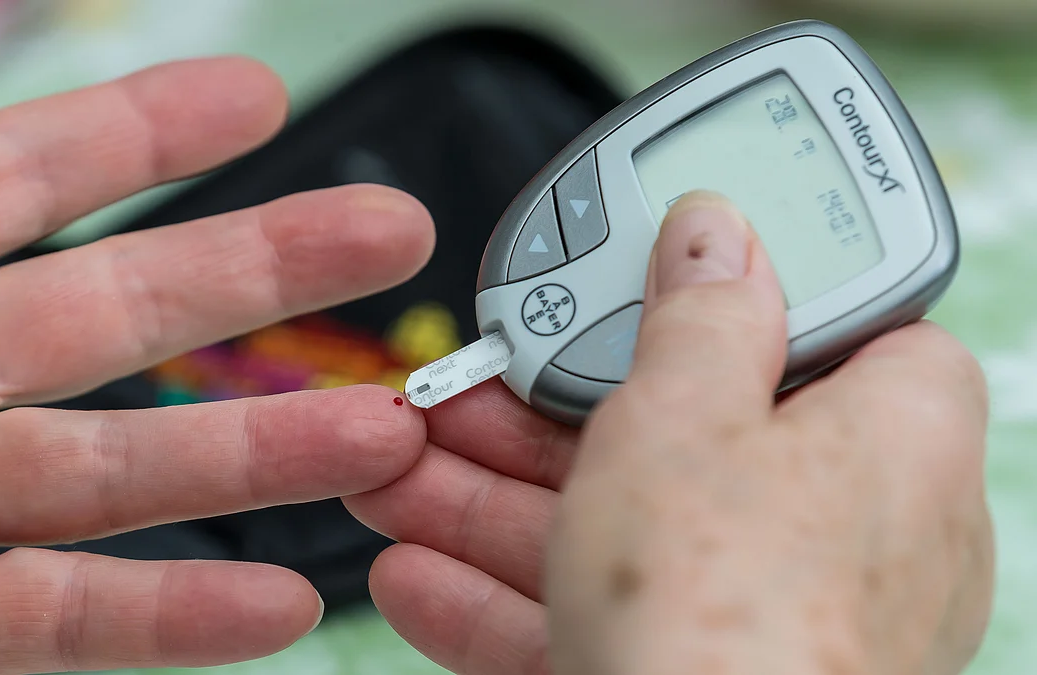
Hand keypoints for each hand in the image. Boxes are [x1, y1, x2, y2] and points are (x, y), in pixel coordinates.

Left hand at [0, 58, 433, 673]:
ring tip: (379, 441)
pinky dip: (180, 618)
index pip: (15, 181)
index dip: (144, 132)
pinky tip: (279, 607)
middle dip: (267, 264)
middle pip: (120, 312)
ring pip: (126, 475)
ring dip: (264, 459)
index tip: (258, 99)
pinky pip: (76, 620)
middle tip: (389, 235)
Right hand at [345, 192, 992, 674]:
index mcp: (895, 430)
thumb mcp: (688, 412)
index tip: (629, 286)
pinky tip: (417, 577)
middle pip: (682, 433)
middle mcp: (850, 527)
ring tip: (393, 476)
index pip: (824, 322)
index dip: (720, 295)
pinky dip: (506, 596)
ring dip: (492, 505)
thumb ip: (696, 309)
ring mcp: (774, 614)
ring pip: (622, 531)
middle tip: (463, 390)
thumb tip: (714, 231)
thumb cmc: (737, 613)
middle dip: (541, 415)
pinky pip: (600, 617)